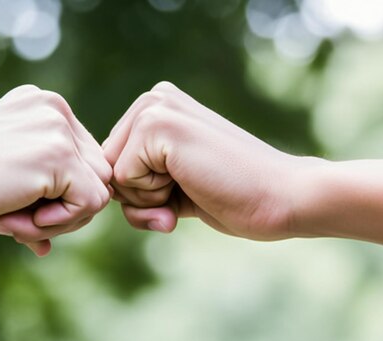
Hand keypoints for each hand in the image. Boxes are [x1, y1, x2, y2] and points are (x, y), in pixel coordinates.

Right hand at [0, 85, 111, 254]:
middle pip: (99, 175)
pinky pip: (91, 202)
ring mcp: (57, 128)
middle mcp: (55, 109)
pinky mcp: (55, 153)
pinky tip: (20, 220)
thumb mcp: (6, 186)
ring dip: (65, 219)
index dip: (64, 196)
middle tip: (24, 222)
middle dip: (69, 210)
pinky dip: (61, 223)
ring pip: (100, 190)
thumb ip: (36, 205)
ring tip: (20, 222)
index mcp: (45, 108)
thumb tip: (47, 246)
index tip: (24, 209)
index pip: (87, 161)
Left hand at [103, 82, 301, 240]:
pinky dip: (152, 198)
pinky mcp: (157, 126)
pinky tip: (190, 184)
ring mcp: (154, 109)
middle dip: (140, 197)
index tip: (182, 190)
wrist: (280, 197)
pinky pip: (123, 179)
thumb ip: (138, 178)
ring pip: (113, 176)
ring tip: (191, 185)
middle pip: (109, 168)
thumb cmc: (232, 195)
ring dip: (147, 199)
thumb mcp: (174, 183)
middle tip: (188, 189)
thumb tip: (101, 188)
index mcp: (158, 107)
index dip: (140, 193)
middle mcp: (153, 99)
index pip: (113, 162)